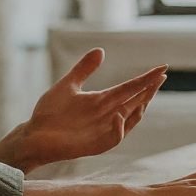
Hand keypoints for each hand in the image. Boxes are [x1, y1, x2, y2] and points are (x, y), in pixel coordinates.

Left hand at [0, 48, 166, 173]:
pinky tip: (119, 114)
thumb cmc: (50, 113)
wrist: (34, 135)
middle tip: (161, 77)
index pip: (129, 88)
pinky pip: (113, 139)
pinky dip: (118, 128)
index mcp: (102, 101)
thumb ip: (84, 69)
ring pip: (129, 120)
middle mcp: (106, 115)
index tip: (162, 68)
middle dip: (148, 90)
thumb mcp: (68, 85)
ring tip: (146, 93)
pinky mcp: (94, 145)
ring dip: (138, 108)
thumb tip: (101, 50)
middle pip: (134, 101)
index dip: (146, 79)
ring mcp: (102, 131)